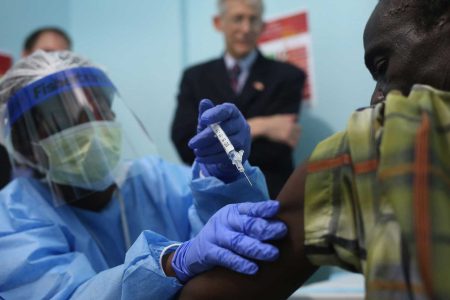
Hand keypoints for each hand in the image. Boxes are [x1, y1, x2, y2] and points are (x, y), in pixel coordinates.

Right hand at [171, 200, 286, 281]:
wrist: (193, 251)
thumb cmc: (223, 235)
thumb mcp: (235, 224)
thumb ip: (254, 221)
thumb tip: (281, 222)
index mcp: (233, 211)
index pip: (250, 208)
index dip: (263, 208)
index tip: (277, 208)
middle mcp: (224, 221)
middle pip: (246, 224)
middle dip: (265, 228)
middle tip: (282, 231)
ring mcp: (216, 236)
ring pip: (238, 242)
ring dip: (256, 248)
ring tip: (273, 253)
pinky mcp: (209, 252)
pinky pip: (226, 258)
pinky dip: (240, 263)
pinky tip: (253, 268)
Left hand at [188, 99, 250, 181]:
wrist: (227, 151)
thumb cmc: (216, 131)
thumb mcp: (208, 121)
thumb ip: (206, 112)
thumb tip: (204, 102)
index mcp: (233, 112)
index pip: (226, 110)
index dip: (215, 114)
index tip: (203, 119)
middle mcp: (241, 124)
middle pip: (224, 130)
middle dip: (205, 137)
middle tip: (191, 143)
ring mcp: (244, 139)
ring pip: (226, 144)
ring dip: (208, 149)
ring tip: (196, 152)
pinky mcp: (242, 154)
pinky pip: (226, 156)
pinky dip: (211, 158)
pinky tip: (200, 158)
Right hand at [248, 114, 300, 147]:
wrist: (264, 126)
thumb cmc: (270, 122)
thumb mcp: (280, 116)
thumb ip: (289, 117)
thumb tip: (296, 116)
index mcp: (290, 120)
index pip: (298, 126)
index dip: (297, 130)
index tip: (296, 133)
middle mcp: (291, 126)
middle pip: (299, 132)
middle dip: (297, 135)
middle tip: (295, 139)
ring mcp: (289, 132)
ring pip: (296, 138)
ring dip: (295, 141)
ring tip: (293, 144)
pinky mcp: (285, 138)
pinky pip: (292, 143)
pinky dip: (293, 146)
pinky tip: (291, 147)